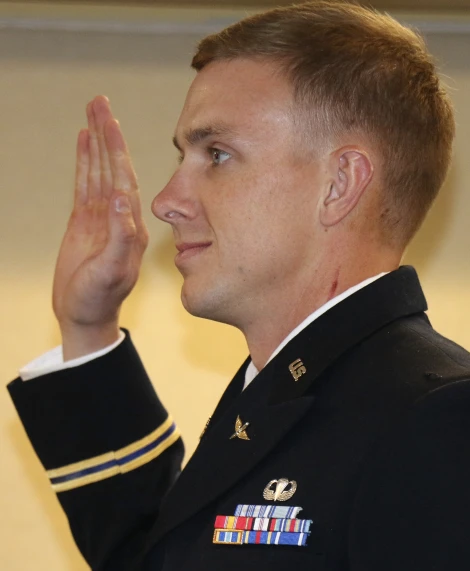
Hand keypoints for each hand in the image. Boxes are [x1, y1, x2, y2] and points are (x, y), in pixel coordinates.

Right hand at [52, 96, 148, 358]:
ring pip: (99, 170)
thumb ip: (119, 236)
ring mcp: (103, 217)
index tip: (110, 120)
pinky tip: (84, 141)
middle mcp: (120, 216)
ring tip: (93, 111)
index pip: (125, 178)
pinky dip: (85, 161)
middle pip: (113, 166)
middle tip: (99, 101)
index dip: (117, 149)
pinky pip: (86, 184)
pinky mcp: (86, 221)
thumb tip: (121, 198)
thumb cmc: (99, 298)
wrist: (85, 315)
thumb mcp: (110, 270)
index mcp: (130, 225)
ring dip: (97, 142)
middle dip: (107, 134)